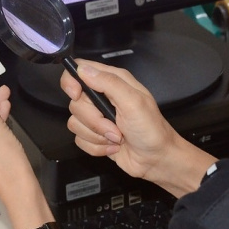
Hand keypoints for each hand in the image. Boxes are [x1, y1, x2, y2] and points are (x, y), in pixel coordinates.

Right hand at [61, 61, 176, 178]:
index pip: (80, 69)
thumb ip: (109, 83)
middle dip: (93, 120)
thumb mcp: (133, 102)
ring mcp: (98, 117)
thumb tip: (83, 69)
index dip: (72, 81)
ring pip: (75, 123)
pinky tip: (113, 146)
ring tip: (117, 138)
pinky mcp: (95, 135)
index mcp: (113, 81)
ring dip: (97, 135)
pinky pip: (80, 140)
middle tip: (115, 125)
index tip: (77, 95)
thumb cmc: (151, 129)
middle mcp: (103, 97)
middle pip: (75, 102)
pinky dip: (97, 147)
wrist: (156, 159)